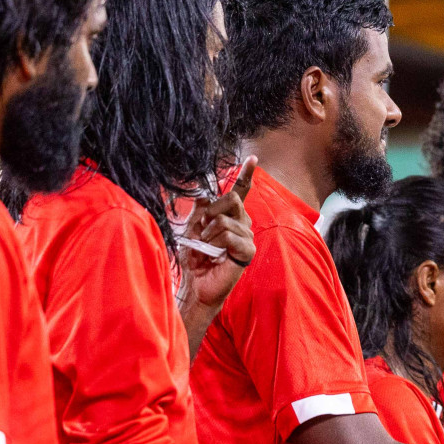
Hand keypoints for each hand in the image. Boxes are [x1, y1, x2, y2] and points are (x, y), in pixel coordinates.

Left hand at [177, 157, 256, 312]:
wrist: (195, 284)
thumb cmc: (194, 259)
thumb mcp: (190, 229)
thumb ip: (199, 211)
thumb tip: (204, 197)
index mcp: (230, 216)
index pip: (241, 192)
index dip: (246, 175)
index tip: (253, 159)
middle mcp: (243, 223)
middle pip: (232, 198)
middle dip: (210, 212)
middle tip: (200, 229)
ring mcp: (247, 237)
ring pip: (225, 220)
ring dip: (208, 233)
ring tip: (205, 248)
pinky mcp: (247, 250)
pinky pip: (229, 235)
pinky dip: (214, 242)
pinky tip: (212, 253)